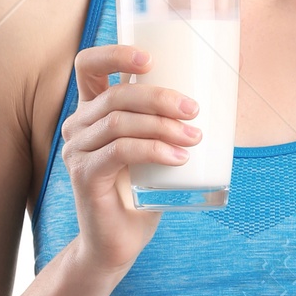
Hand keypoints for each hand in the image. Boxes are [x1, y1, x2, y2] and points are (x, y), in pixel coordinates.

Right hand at [62, 43, 200, 275]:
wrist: (118, 242)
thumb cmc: (141, 191)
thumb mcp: (154, 147)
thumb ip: (168, 119)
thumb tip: (219, 90)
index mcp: (91, 110)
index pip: (88, 65)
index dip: (114, 54)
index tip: (151, 59)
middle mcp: (78, 126)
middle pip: (115, 95)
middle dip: (159, 97)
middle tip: (194, 109)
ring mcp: (77, 151)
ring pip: (119, 122)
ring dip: (163, 126)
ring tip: (194, 137)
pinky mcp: (85, 176)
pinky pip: (120, 151)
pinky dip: (154, 150)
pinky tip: (179, 158)